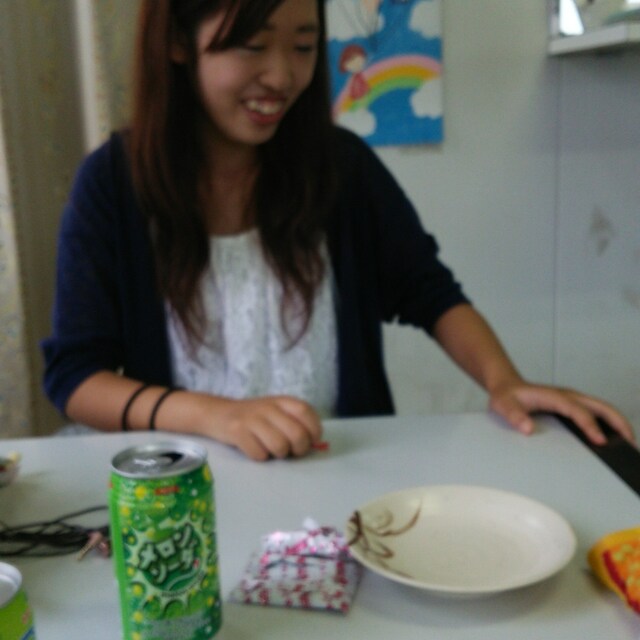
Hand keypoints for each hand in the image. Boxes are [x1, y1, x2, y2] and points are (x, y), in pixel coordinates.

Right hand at [209, 395, 322, 460]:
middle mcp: (268, 407)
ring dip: (279, 454)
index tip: (311, 440)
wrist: (219, 414)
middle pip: (297, 434)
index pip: (306, 412)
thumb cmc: (255, 417)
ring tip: (272, 449)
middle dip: (299, 449)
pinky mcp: (237, 431)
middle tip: (292, 451)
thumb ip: (296, 422)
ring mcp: (252, 418)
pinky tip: (255, 448)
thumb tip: (315, 442)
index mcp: (282, 401)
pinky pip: (259, 454)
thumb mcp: (277, 412)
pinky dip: (260, 456)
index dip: (314, 430)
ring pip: (279, 446)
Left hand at [488, 381, 635, 445]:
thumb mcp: (503, 405)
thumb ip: (514, 416)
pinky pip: (596, 413)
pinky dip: (609, 423)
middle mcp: (568, 396)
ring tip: (629, 444)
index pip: (577, 410)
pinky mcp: (572, 405)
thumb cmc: (506, 396)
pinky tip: (612, 439)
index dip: (590, 425)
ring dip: (618, 423)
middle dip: (618, 422)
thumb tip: (527, 428)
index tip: (600, 441)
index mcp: (554, 396)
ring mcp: (572, 399)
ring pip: (602, 408)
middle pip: (600, 406)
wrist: (506, 385)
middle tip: (630, 444)